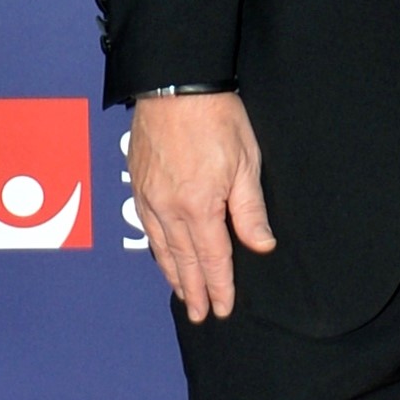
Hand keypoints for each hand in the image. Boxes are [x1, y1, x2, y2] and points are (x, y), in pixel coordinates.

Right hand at [128, 93, 273, 320]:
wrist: (174, 84)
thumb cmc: (216, 118)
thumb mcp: (246, 163)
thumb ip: (250, 210)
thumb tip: (260, 246)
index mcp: (199, 206)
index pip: (213, 258)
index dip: (220, 286)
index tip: (224, 308)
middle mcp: (168, 208)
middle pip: (184, 260)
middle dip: (194, 290)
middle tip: (200, 315)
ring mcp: (149, 196)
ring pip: (161, 247)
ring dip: (174, 274)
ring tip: (182, 294)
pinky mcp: (138, 183)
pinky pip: (147, 227)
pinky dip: (156, 248)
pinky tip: (162, 255)